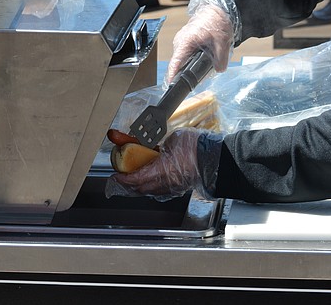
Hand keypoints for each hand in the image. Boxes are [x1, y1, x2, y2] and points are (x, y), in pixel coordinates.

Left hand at [105, 128, 221, 200]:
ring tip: (134, 176)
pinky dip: (153, 184)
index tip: (116, 175)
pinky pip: (161, 189)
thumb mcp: (172, 140)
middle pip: (140, 188)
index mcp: (160, 171)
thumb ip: (158, 145)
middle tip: (122, 175)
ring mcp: (172, 187)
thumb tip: (151, 146)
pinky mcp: (180, 187)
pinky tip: (152, 176)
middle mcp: (164, 183)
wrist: (214, 158)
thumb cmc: (195, 148)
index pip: (135, 179)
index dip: (123, 178)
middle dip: (129, 183)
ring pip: (151, 190)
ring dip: (140, 184)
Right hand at [165, 0, 240, 83]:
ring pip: (183, 58)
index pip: (175, 62)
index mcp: (186, 41)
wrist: (217, 9)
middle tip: (198, 79)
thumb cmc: (217, 22)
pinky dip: (193, 57)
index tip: (171, 85)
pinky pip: (185, 52)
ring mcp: (181, 40)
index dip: (172, 75)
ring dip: (191, 63)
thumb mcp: (222, 42)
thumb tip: (219, 70)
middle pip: (179, 62)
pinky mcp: (185, 39)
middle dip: (187, 71)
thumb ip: (221, 59)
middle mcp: (180, 41)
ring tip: (204, 63)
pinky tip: (203, 57)